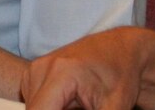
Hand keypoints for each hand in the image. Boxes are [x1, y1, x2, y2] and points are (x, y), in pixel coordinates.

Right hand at [21, 27, 154, 109]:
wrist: (120, 50)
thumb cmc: (120, 74)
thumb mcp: (115, 108)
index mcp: (61, 73)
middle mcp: (41, 68)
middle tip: (85, 108)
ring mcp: (35, 70)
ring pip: (34, 108)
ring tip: (80, 106)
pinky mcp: (34, 74)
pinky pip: (35, 102)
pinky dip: (51, 108)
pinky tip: (72, 105)